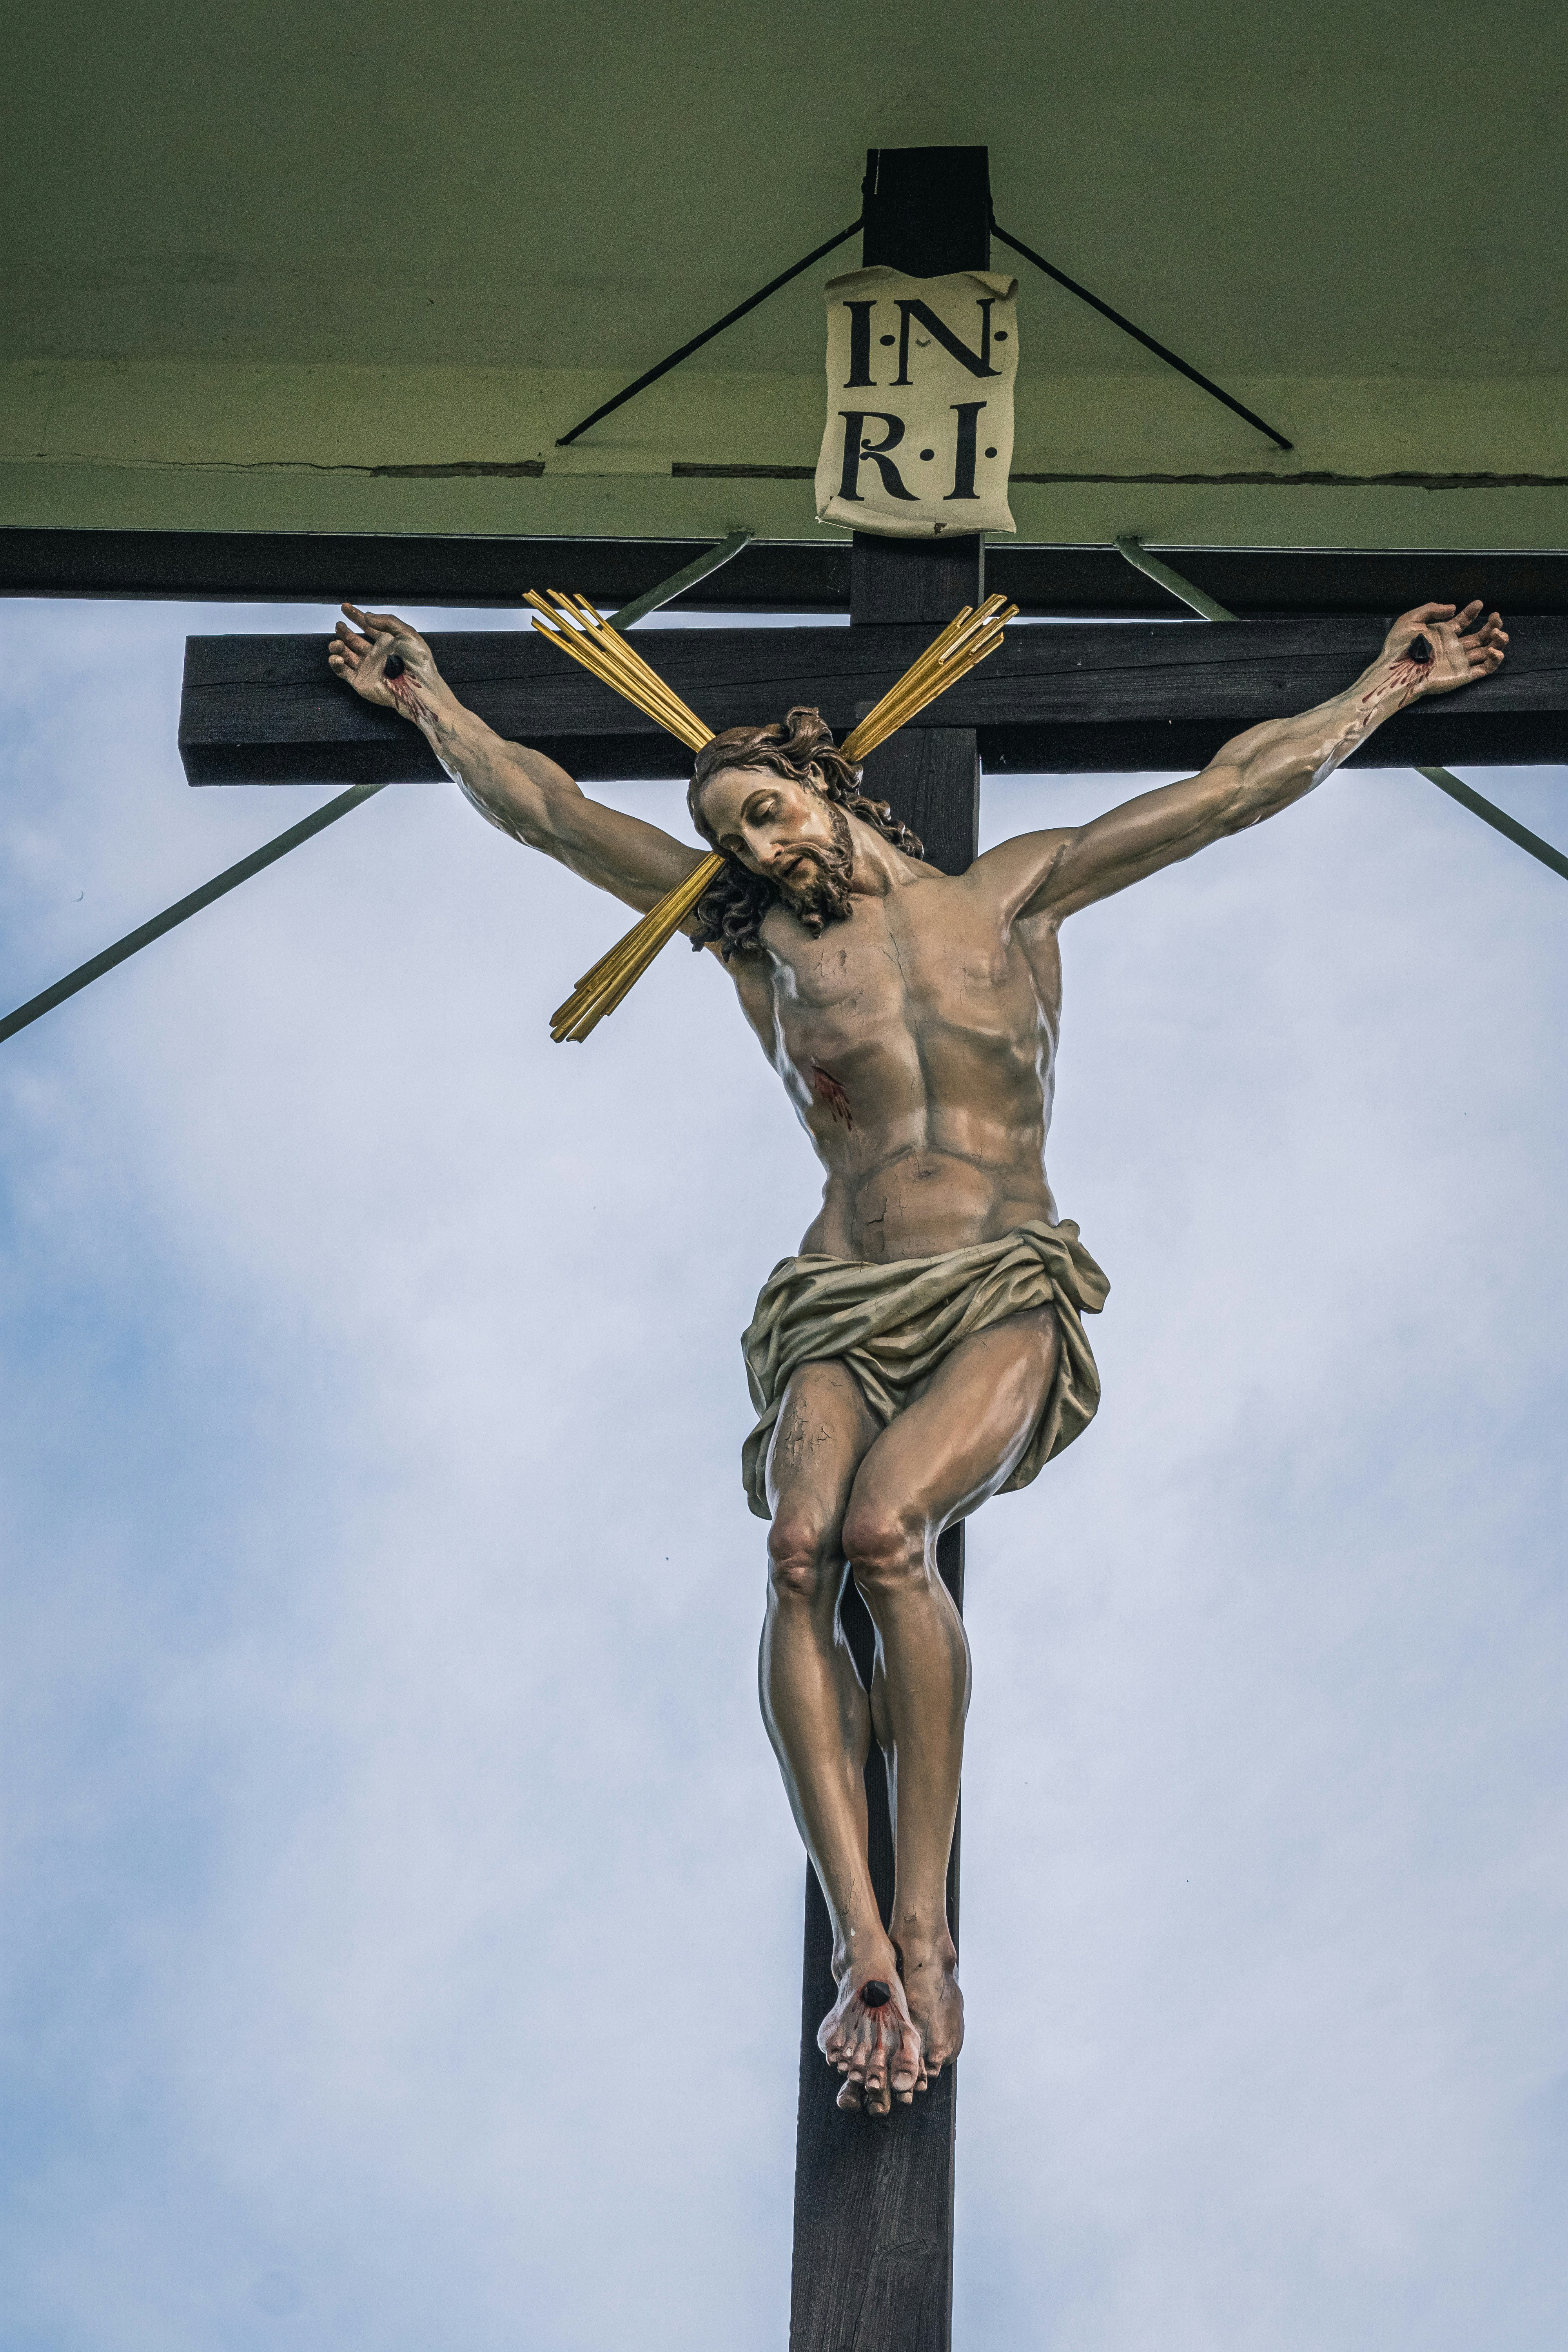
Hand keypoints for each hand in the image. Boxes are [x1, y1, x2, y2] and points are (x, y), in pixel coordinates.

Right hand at [327, 603, 441, 714]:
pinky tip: (338, 657)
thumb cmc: (417, 660)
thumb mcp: (407, 633)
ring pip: (344, 654)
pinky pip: (342, 671)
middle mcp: (374, 654)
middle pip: (353, 639)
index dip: (355, 616)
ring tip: (338, 644)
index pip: (367, 626)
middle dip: (344, 631)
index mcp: (386, 642)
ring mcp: (366, 668)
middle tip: (339, 626)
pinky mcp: (359, 681)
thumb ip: (387, 621)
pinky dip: (335, 663)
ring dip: (337, 646)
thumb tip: (367, 616)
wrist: (417, 687)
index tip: (344, 607)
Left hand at [1379, 600, 1507, 696]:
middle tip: (1496, 617)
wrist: (1396, 671)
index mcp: (1442, 635)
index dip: (1472, 612)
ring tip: (1498, 632)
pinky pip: (1485, 669)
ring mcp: (1459, 661)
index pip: (1463, 621)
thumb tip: (1453, 608)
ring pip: (1487, 651)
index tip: (1479, 603)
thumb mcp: (1411, 619)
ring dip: (1498, 640)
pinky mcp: (1463, 675)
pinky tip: (1493, 649)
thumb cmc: (1398, 647)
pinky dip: (1495, 659)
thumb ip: (1432, 609)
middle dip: (1492, 625)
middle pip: (1480, 636)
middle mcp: (1453, 647)